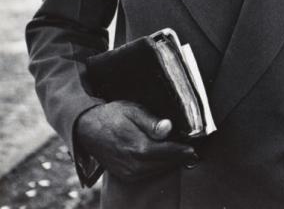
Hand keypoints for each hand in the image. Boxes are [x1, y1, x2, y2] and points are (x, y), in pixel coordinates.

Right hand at [74, 101, 197, 179]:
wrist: (86, 128)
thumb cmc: (112, 116)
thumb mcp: (133, 111)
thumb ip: (152, 122)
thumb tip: (168, 128)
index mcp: (138, 147)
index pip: (169, 152)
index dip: (183, 149)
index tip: (195, 146)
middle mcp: (133, 164)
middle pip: (165, 163)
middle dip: (179, 157)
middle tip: (192, 150)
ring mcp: (127, 172)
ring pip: (157, 170)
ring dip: (170, 163)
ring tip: (181, 154)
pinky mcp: (124, 175)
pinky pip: (146, 174)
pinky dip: (157, 167)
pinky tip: (164, 159)